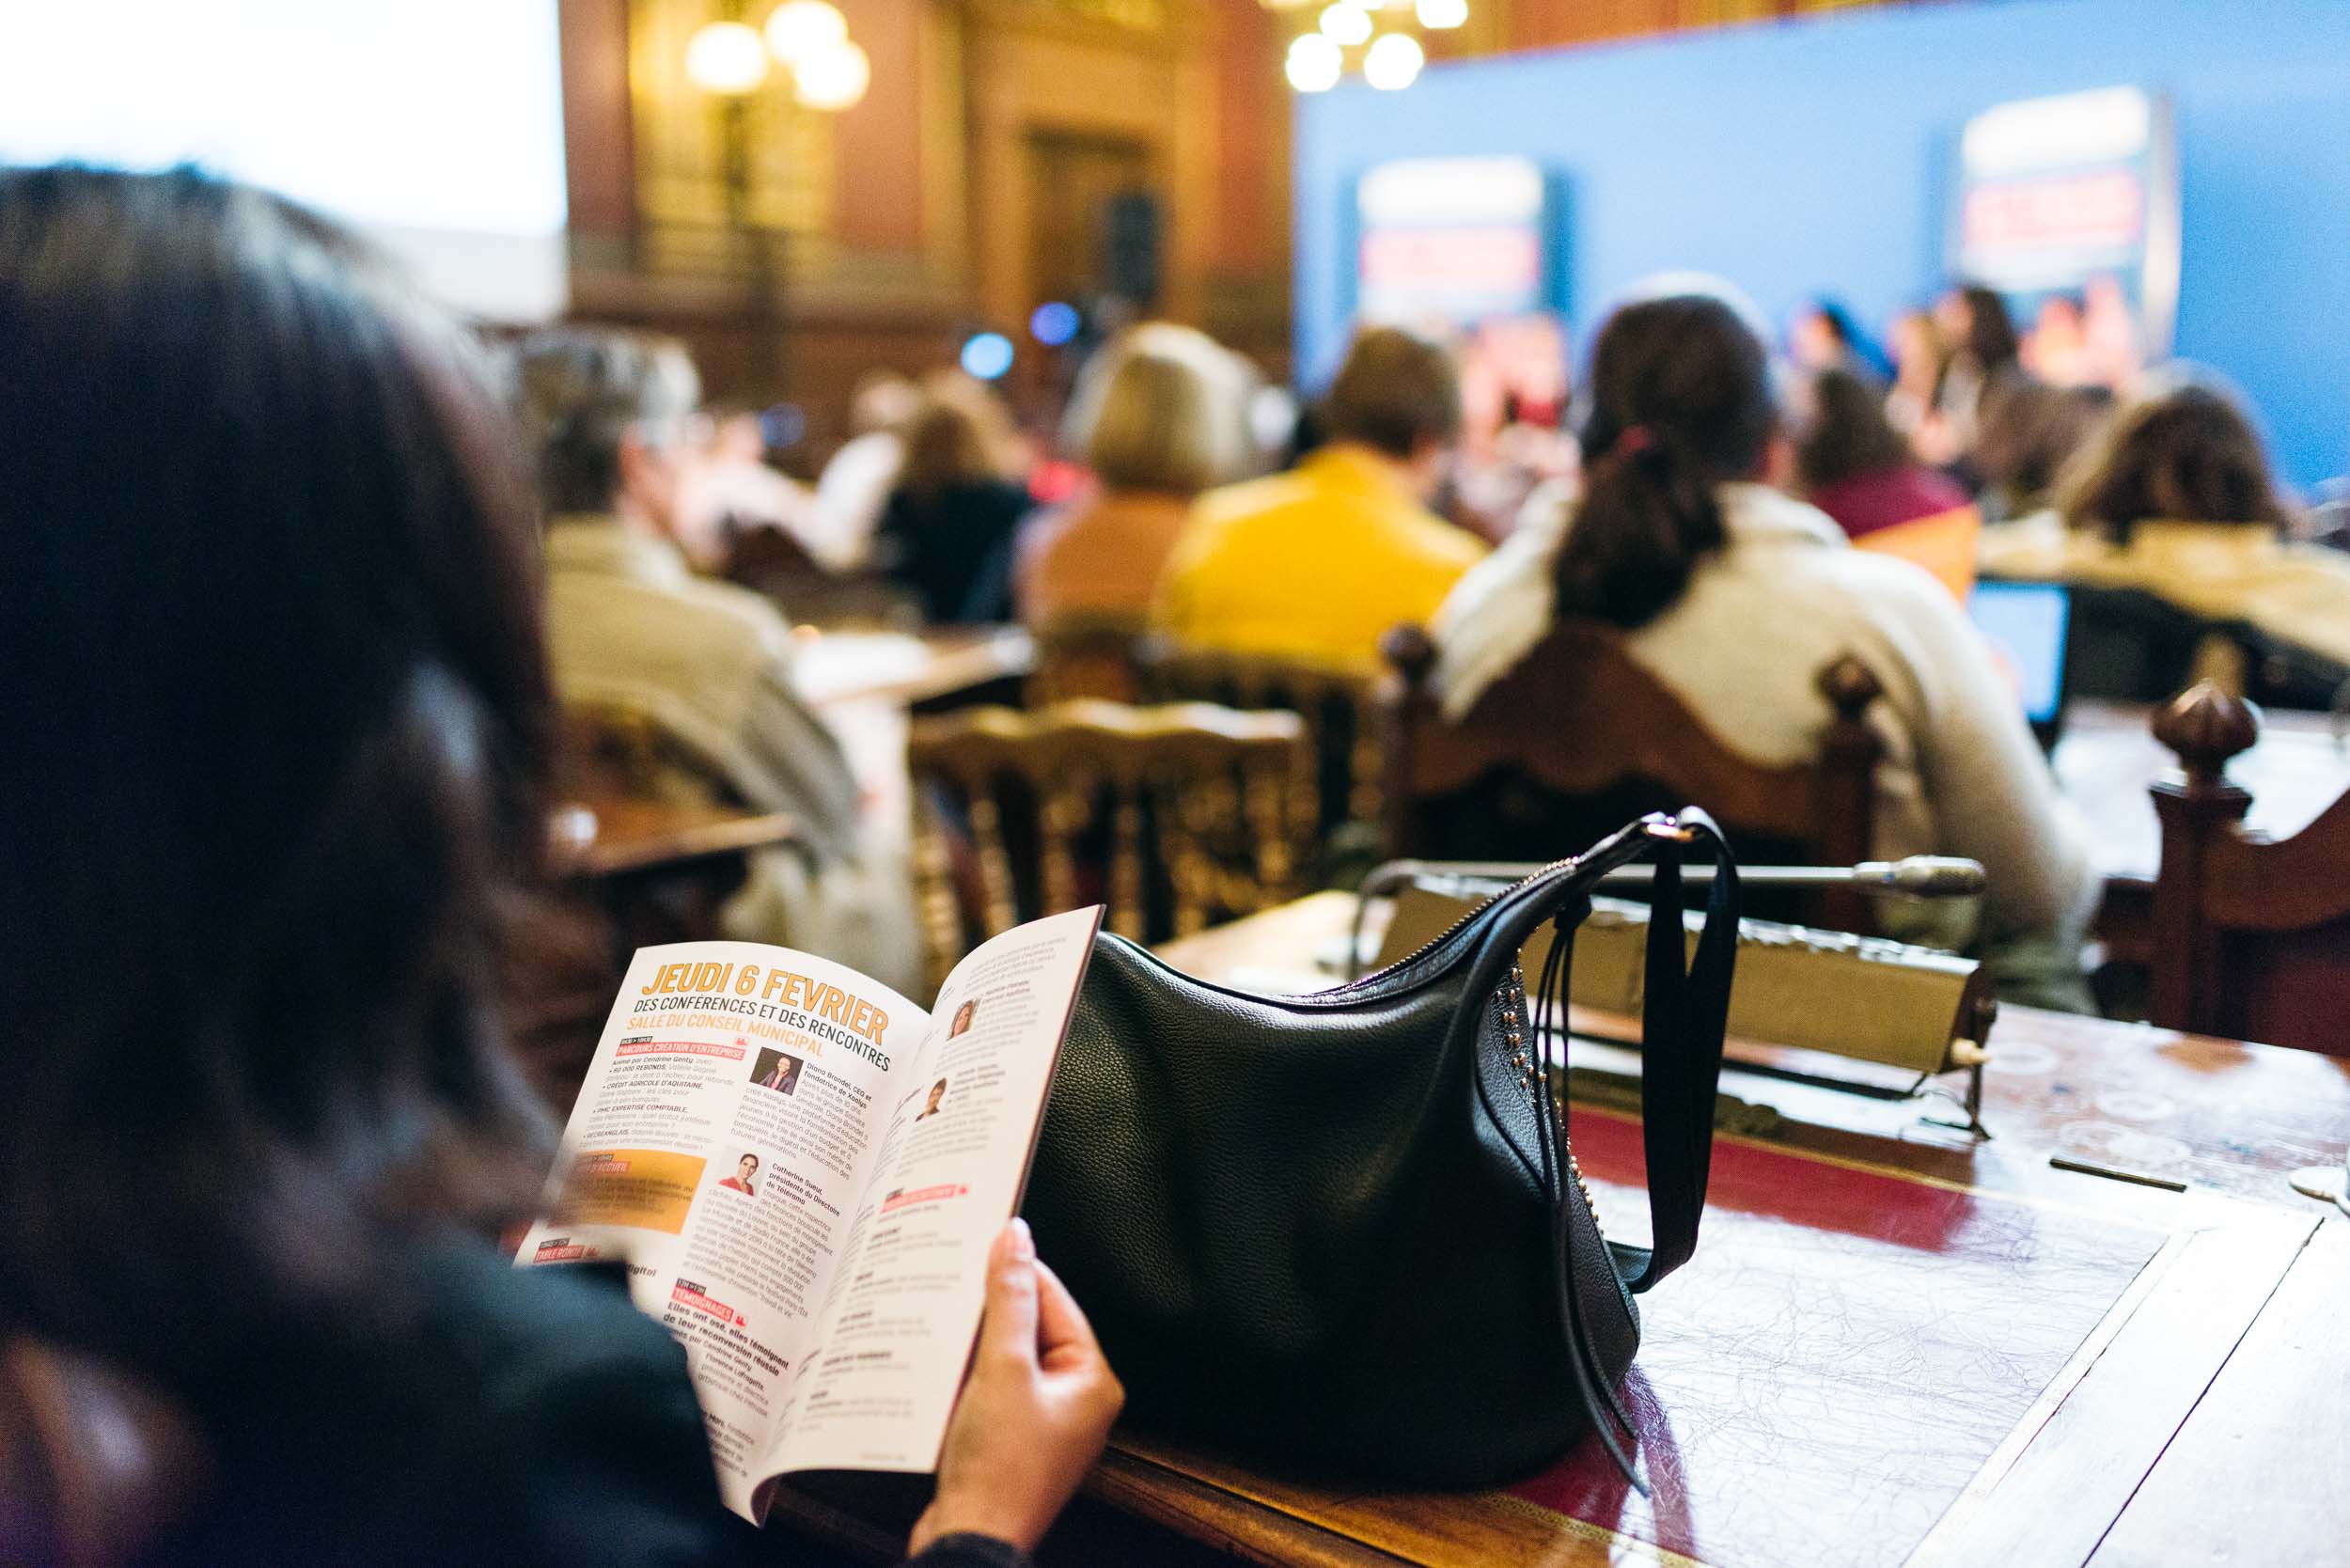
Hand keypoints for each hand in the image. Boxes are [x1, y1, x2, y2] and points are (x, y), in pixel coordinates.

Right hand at [910, 1219, 1122, 1555]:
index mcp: (1091, 1380)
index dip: (1014, 1271)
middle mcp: (1073, 1401)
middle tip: (948, 1280)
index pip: (1054, 1300)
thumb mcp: (1002, 1369)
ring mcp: (1041, 1424)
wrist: (969, 1544)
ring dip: (970, 1344)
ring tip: (935, 1322)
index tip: (978, 1243)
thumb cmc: (998, 1470)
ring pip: (1003, 1360)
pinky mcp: (1008, 1442)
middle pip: (1028, 1329)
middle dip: (987, 1310)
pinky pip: (987, 1391)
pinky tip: (933, 1367)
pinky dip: (962, 1377)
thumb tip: (1015, 1239)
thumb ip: (1008, 1299)